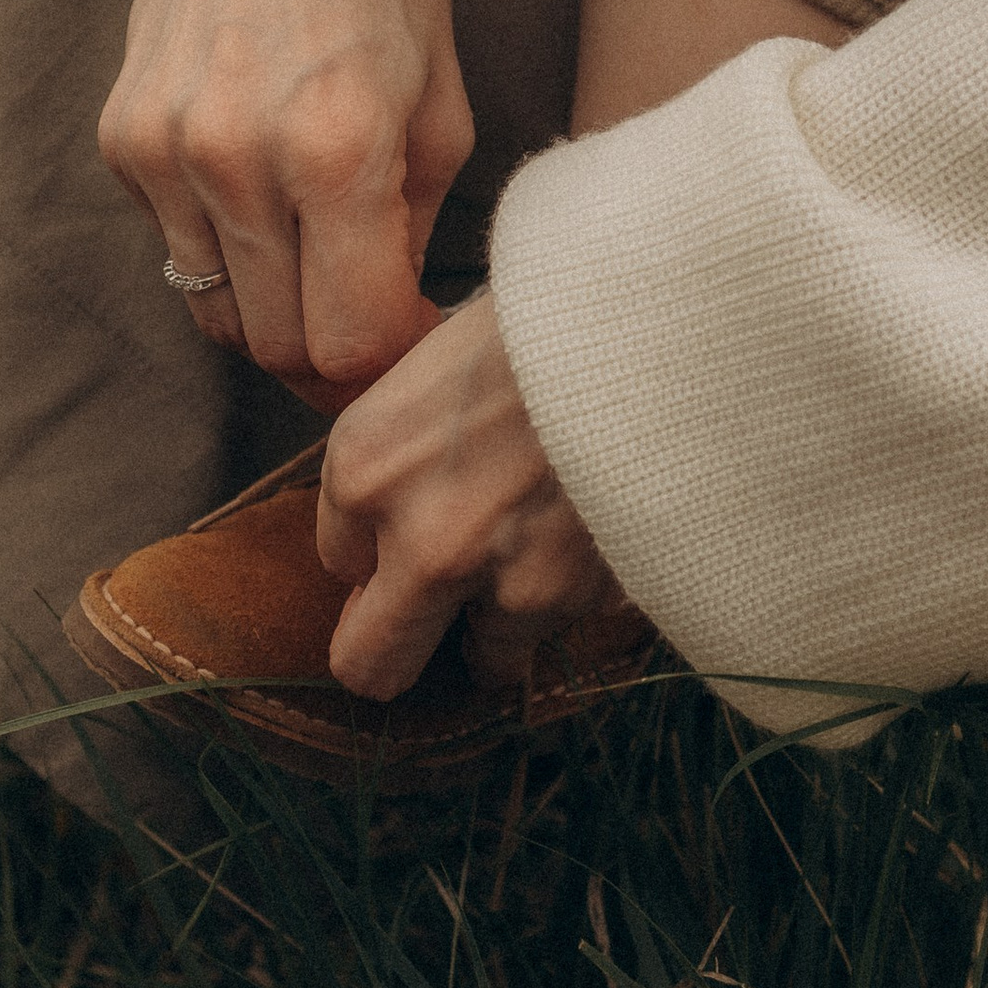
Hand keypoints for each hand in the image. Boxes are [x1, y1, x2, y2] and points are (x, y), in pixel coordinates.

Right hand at [98, 0, 472, 398]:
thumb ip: (415, 229)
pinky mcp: (121, 139)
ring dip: (274, 306)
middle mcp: (237, 160)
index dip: (392, 357)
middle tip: (373, 311)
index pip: (349, 344)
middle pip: (277, 347)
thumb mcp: (441, 101)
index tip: (415, 328)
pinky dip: (223, 247)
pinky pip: (173, 246)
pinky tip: (262, 187)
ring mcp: (165, 152)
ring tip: (320, 254)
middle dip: (335, 348)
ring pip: (216, 312)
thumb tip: (390, 326)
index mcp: (337, 151)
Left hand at [317, 293, 623, 695]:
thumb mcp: (429, 365)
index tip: (415, 527)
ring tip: (546, 546)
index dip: (379, 547)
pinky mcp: (575, 597)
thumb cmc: (542, 320)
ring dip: (505, 618)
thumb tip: (392, 527)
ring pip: (486, 658)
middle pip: (371, 666)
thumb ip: (395, 456)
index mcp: (362, 466)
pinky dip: (574, 596)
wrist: (648, 323)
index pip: (339, 563)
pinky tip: (592, 526)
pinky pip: (561, 629)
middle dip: (399, 646)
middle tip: (438, 612)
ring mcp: (499, 580)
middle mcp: (416, 539)